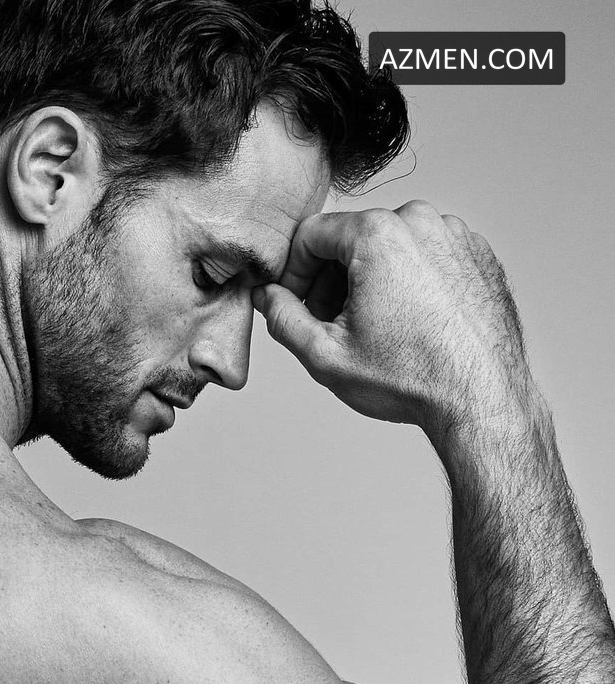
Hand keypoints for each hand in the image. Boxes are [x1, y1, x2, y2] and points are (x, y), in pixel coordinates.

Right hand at [253, 200, 533, 434]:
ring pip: (392, 247)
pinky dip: (411, 282)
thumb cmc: (410, 379)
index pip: (311, 236)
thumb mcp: (324, 356)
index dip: (293, 275)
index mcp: (376, 233)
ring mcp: (455, 233)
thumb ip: (283, 318)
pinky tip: (412, 325)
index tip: (296, 308)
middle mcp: (419, 219)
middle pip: (352, 239)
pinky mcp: (479, 252)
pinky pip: (428, 256)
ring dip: (372, 281)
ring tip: (376, 330)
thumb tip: (267, 297)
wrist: (481, 399)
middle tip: (334, 328)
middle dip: (334, 280)